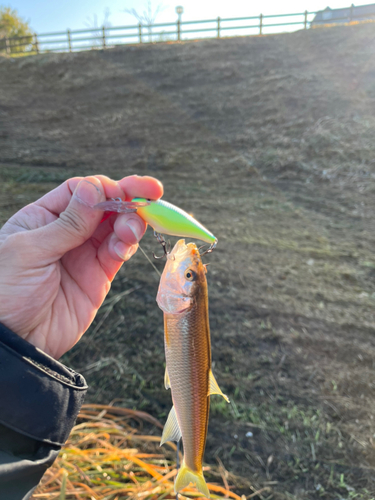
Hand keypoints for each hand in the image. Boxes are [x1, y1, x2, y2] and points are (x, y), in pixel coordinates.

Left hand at [0, 175, 162, 358]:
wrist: (15, 341)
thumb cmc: (5, 292)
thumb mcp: (31, 250)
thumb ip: (68, 223)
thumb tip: (96, 188)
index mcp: (43, 217)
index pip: (80, 191)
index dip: (104, 188)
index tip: (120, 192)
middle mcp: (66, 232)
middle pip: (105, 206)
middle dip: (129, 197)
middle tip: (152, 193)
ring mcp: (83, 254)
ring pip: (116, 228)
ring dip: (130, 222)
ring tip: (131, 229)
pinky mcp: (98, 276)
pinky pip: (119, 253)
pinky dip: (126, 246)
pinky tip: (124, 247)